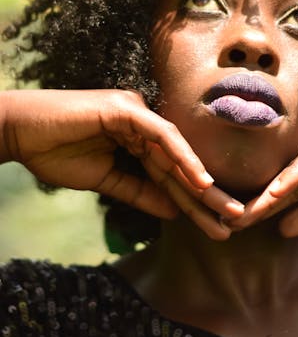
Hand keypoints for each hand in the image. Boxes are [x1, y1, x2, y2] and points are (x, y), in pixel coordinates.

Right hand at [1, 89, 242, 237]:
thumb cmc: (56, 152)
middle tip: (236, 221)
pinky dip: (181, 158)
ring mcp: (136, 113)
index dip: (193, 201)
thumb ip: (139, 192)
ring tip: (227, 209)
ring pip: (177, 151)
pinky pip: (161, 136)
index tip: (215, 227)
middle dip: (208, 196)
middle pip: (180, 164)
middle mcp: (143, 122)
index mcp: (138, 137)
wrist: (21, 133)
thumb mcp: (105, 180)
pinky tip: (201, 181)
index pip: (171, 174)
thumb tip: (174, 211)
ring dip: (202, 181)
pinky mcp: (126, 110)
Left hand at [230, 113, 297, 235]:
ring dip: (269, 190)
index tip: (238, 227)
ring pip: (294, 165)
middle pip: (283, 174)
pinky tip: (278, 191)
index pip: (287, 183)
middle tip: (225, 223)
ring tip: (242, 213)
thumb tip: (283, 229)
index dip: (264, 205)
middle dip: (256, 200)